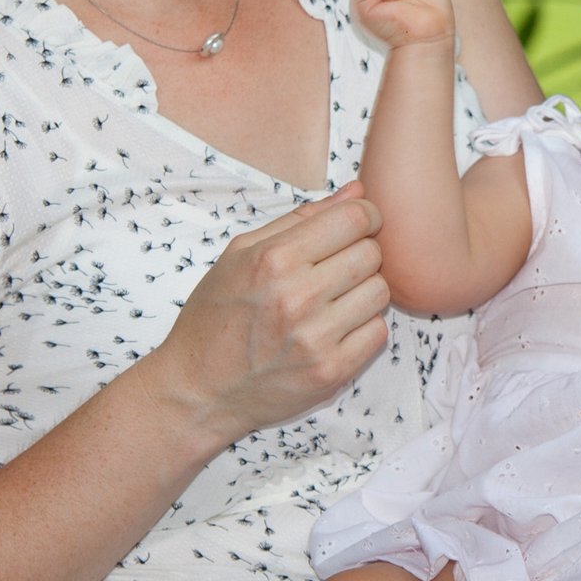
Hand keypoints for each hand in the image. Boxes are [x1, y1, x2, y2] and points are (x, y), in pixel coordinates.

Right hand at [143, 183, 389, 445]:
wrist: (199, 389)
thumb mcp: (241, 254)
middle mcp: (297, 297)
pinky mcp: (331, 372)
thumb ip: (301, 219)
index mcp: (273, 259)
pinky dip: (363, 327)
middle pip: (372, 254)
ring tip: (334, 299)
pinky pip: (378, 332)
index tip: (359, 225)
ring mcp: (316, 338)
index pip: (353, 219)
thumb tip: (357, 191)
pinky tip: (335, 329)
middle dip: (362, 253)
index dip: (366, 216)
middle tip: (338, 267)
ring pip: (381, 292)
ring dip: (364, 291)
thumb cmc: (218, 316)